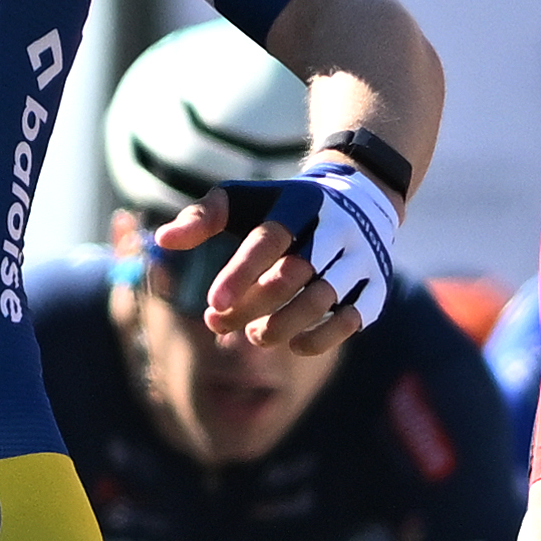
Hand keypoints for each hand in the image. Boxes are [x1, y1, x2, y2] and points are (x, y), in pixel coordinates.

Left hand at [170, 160, 397, 355]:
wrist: (360, 195)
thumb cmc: (283, 206)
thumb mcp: (242, 199)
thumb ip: (203, 217)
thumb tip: (163, 239)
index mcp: (299, 203)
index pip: (269, 239)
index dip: (240, 273)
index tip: (211, 304)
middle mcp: (336, 227)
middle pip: (292, 274)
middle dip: (251, 306)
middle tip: (217, 323)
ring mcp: (361, 256)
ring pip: (322, 299)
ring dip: (282, 325)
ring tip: (254, 336)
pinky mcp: (377, 282)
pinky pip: (354, 317)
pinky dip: (323, 338)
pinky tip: (294, 345)